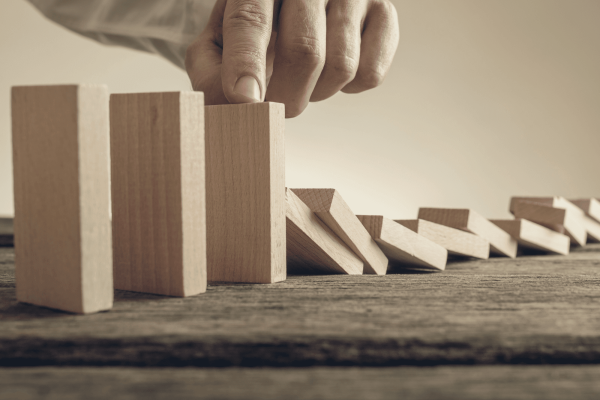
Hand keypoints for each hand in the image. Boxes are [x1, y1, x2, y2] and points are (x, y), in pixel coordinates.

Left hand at [185, 0, 399, 117]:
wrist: (298, 1)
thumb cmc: (256, 24)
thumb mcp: (220, 36)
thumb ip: (211, 68)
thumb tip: (231, 103)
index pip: (252, 20)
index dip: (246, 62)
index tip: (244, 100)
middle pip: (304, 52)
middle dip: (285, 95)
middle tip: (274, 106)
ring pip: (341, 67)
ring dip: (318, 92)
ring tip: (304, 79)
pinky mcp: (385, 11)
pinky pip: (371, 73)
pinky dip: (350, 88)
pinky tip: (332, 70)